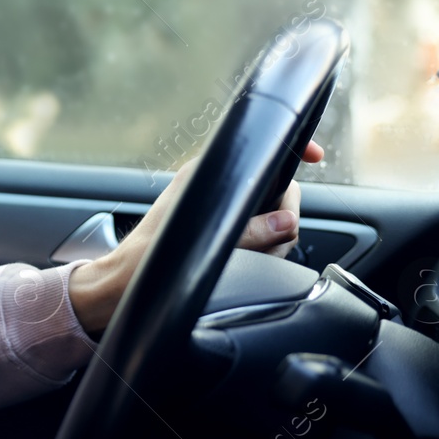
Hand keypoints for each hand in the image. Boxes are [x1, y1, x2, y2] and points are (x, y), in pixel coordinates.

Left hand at [67, 141, 324, 333]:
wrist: (122, 285)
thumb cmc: (147, 260)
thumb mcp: (202, 243)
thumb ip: (250, 231)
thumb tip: (288, 222)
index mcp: (206, 174)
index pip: (259, 154)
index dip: (292, 153)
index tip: (316, 156)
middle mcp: (217, 187)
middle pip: (278, 192)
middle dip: (284, 221)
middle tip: (269, 244)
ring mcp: (222, 212)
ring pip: (274, 220)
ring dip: (274, 244)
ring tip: (249, 260)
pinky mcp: (225, 235)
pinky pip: (262, 238)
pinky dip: (265, 253)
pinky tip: (250, 265)